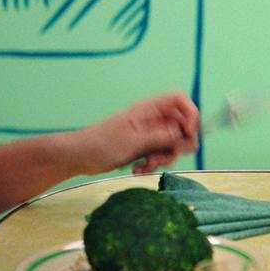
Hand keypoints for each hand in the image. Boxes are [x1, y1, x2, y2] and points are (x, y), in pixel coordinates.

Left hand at [67, 91, 199, 175]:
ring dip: (163, 158)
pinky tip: (138, 170)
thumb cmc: (103, 143)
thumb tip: (188, 138)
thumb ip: (164, 138)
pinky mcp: (143, 147)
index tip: (188, 134)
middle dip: (177, 144)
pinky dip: (152, 164)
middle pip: (180, 125)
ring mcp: (148, 133)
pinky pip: (159, 154)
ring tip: (146, 166)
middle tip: (169, 156)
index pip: (180, 100)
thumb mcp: (136, 141)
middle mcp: (152, 119)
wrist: (79, 156)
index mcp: (150, 109)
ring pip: (171, 143)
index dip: (190, 114)